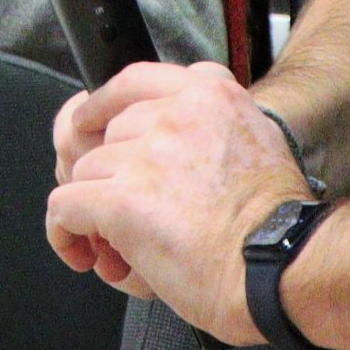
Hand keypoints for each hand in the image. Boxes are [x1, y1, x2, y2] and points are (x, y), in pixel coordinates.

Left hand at [44, 61, 310, 344]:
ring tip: (123, 249)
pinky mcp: (121, 199)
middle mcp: (174, 117)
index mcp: (210, 97)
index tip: (88, 122)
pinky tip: (83, 253)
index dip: (103, 105)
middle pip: (108, 137)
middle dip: (111, 178)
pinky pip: (65, 207)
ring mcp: (144, 156)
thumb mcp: (258, 145)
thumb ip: (211, 129)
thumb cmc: (278, 226)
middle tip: (129, 215)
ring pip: (86, 174)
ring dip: (95, 212)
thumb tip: (164, 141)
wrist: (285, 268)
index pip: (134, 81)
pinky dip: (65, 233)